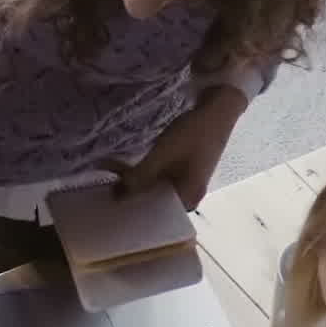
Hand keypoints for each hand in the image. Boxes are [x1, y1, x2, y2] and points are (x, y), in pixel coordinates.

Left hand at [109, 86, 247, 210]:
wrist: (218, 109)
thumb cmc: (193, 134)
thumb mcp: (161, 156)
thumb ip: (138, 178)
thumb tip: (116, 198)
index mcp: (187, 198)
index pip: (155, 217)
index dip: (133, 213)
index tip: (112, 208)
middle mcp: (189, 196)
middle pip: (155, 203)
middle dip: (131, 195)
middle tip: (107, 190)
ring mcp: (187, 183)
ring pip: (156, 189)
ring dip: (135, 182)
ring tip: (112, 176)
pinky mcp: (184, 171)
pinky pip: (161, 178)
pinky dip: (145, 174)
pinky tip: (127, 168)